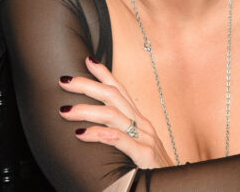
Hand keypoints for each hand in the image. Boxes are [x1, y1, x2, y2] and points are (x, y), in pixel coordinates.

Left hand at [58, 57, 175, 168]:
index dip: (105, 74)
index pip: (121, 90)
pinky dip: (98, 134)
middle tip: (64, 81)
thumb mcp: (137, 145)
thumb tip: (96, 125)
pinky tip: (81, 133)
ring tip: (66, 111)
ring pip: (112, 114)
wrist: (175, 187)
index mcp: (139, 120)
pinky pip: (119, 139)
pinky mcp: (144, 154)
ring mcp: (145, 138)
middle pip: (113, 95)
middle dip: (87, 85)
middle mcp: (142, 124)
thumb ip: (120, 132)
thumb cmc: (152, 168)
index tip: (88, 60)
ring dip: (86, 110)